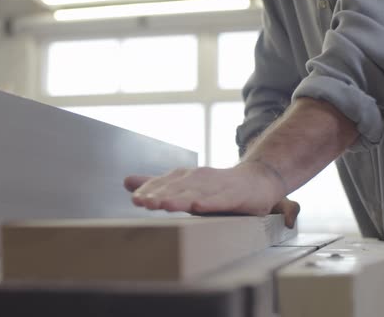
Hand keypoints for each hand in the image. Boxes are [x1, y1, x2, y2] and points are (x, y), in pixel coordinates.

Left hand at [124, 162, 299, 227]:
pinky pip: (221, 200)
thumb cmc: (219, 186)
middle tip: (144, 202)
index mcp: (186, 177)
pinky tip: (200, 206)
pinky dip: (210, 202)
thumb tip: (126, 181)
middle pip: (177, 187)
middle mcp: (199, 178)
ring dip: (180, 198)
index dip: (150, 190)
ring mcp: (217, 186)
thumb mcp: (185, 186)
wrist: (257, 180)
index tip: (136, 199)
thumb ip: (157, 185)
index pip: (164, 182)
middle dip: (160, 194)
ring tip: (165, 205)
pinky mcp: (235, 195)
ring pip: (196, 192)